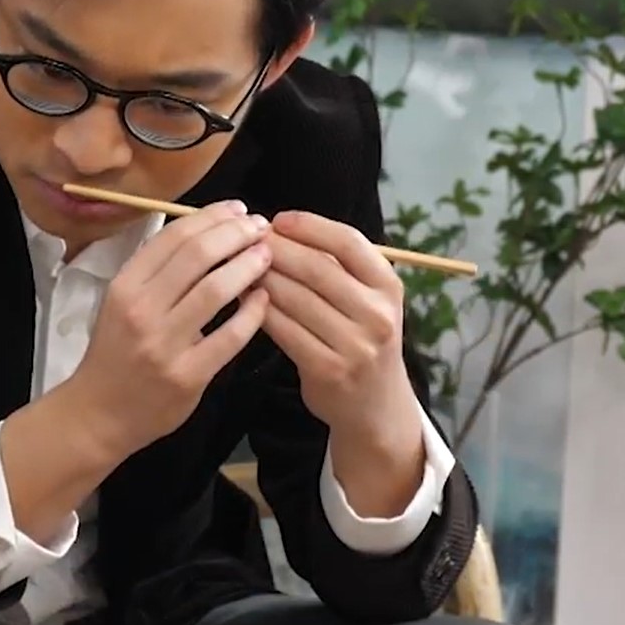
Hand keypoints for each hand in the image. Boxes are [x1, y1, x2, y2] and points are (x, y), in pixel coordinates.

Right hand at [59, 200, 273, 459]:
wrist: (99, 413)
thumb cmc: (115, 352)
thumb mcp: (121, 302)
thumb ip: (157, 271)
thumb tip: (206, 230)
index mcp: (124, 286)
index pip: (173, 237)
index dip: (210, 216)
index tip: (237, 208)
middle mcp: (142, 310)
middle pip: (197, 255)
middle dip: (235, 234)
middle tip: (259, 227)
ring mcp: (165, 344)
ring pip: (216, 290)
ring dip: (247, 266)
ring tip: (266, 255)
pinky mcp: (188, 376)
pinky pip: (230, 337)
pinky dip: (252, 313)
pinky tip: (263, 299)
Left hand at [257, 211, 413, 446]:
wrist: (375, 404)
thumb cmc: (362, 338)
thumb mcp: (368, 299)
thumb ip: (337, 266)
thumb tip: (280, 229)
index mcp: (388, 286)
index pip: (349, 242)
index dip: (310, 225)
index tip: (278, 219)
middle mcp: (377, 314)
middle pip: (317, 268)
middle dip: (277, 250)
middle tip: (245, 239)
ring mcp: (355, 345)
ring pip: (296, 298)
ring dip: (261, 277)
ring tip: (236, 265)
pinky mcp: (328, 369)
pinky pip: (284, 329)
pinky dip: (259, 310)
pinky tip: (243, 298)